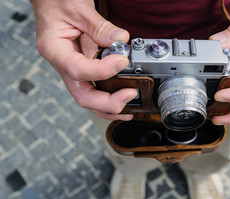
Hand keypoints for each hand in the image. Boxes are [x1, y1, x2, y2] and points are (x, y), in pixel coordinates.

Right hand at [31, 0, 137, 119]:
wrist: (50, 1)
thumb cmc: (57, 1)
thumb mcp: (79, 8)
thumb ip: (100, 26)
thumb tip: (122, 40)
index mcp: (54, 50)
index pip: (78, 70)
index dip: (103, 71)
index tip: (122, 62)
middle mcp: (62, 64)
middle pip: (83, 96)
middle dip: (108, 102)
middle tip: (130, 94)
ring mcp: (72, 69)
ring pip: (89, 98)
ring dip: (110, 107)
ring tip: (130, 107)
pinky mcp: (83, 68)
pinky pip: (95, 88)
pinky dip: (109, 97)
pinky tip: (123, 100)